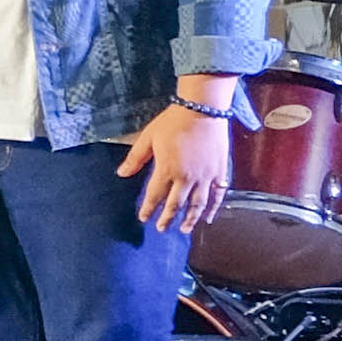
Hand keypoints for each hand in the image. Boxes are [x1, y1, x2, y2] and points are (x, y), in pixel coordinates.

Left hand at [124, 100, 235, 238]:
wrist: (202, 110)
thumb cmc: (172, 122)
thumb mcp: (148, 138)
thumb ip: (135, 158)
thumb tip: (121, 174)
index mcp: (167, 169)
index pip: (155, 196)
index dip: (149, 209)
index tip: (144, 218)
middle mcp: (187, 178)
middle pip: (176, 205)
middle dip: (168, 219)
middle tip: (162, 228)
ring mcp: (205, 176)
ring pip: (198, 204)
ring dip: (191, 219)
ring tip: (185, 229)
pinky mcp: (220, 171)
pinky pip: (217, 194)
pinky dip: (213, 207)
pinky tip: (209, 217)